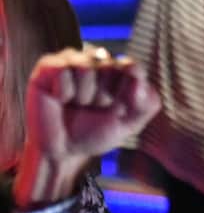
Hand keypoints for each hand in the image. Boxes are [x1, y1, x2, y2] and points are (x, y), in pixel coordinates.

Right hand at [15, 49, 159, 206]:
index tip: (118, 109)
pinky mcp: (47, 67)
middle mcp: (95, 60)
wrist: (63, 152)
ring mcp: (71, 61)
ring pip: (86, 66)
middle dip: (104, 95)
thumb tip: (138, 80)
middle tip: (94, 107)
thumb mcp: (130, 123)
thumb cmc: (96, 133)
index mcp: (118, 69)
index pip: (132, 67)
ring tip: (78, 104)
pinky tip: (61, 99)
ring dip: (85, 94)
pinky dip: (64, 91)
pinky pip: (62, 70)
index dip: (125, 92)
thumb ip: (146, 104)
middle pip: (110, 65)